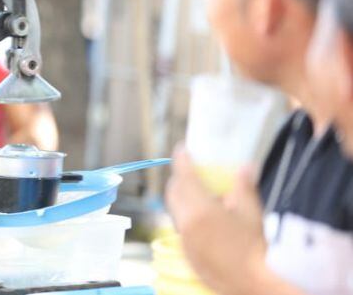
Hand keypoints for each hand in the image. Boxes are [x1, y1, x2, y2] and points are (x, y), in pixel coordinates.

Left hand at [165, 145, 267, 294]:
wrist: (255, 283)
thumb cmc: (257, 248)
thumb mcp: (252, 213)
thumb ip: (244, 187)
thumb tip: (245, 167)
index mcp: (201, 210)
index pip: (184, 177)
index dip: (182, 160)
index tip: (181, 150)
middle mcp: (186, 224)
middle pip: (173, 193)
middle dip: (179, 180)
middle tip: (190, 173)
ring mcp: (184, 241)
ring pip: (175, 212)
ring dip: (182, 200)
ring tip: (202, 198)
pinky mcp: (186, 254)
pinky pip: (180, 230)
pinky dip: (187, 220)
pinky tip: (205, 222)